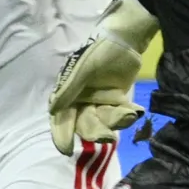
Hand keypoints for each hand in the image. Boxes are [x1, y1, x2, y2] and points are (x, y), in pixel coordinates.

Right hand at [49, 0, 157, 154]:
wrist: (125, 38)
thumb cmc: (98, 50)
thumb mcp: (82, 69)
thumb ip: (69, 89)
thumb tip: (52, 110)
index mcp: (68, 94)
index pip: (61, 118)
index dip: (62, 134)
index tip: (66, 150)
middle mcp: (81, 101)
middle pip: (84, 124)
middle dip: (96, 131)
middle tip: (108, 136)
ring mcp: (99, 102)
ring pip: (104, 122)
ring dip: (115, 122)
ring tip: (130, 114)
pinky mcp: (116, 101)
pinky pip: (119, 115)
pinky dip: (127, 115)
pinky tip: (136, 110)